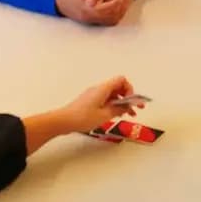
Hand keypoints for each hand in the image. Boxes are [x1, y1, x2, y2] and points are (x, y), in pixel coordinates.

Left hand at [22, 76, 143, 152]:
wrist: (64, 121)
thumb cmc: (83, 117)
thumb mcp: (104, 115)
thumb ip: (118, 109)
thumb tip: (127, 106)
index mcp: (103, 89)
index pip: (121, 80)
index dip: (130, 89)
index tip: (131, 102)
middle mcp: (99, 89)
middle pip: (118, 87)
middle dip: (128, 97)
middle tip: (136, 109)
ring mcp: (94, 95)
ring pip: (112, 95)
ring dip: (122, 103)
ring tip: (128, 115)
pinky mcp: (90, 101)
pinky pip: (106, 100)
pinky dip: (113, 106)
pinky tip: (115, 116)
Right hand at [55, 0, 121, 25]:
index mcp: (84, 5)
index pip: (105, 7)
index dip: (115, 2)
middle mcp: (86, 15)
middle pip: (107, 16)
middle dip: (117, 8)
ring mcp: (86, 20)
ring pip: (105, 20)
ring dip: (115, 13)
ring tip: (120, 2)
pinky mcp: (86, 21)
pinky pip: (101, 21)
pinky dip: (109, 16)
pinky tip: (113, 8)